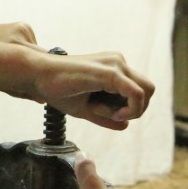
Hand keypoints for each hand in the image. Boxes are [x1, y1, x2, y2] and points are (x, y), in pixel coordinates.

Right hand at [34, 52, 154, 129]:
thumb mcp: (85, 109)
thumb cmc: (57, 90)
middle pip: (149, 90)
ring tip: (107, 113)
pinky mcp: (110, 72)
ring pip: (146, 92)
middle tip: (114, 116)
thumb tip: (126, 125)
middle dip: (137, 109)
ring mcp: (116, 65)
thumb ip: (106, 116)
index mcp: (113, 68)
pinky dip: (130, 109)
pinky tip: (114, 114)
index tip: (111, 116)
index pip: (139, 90)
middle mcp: (118, 62)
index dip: (131, 109)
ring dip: (132, 110)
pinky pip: (136, 94)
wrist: (38, 76)